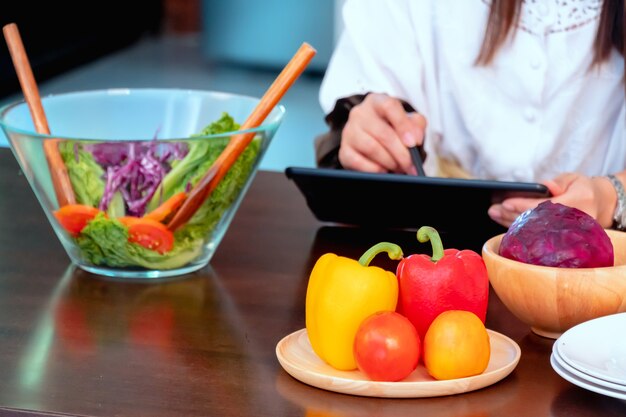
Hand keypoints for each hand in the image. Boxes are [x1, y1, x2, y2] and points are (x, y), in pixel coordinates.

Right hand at [339, 93, 426, 173]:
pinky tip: (384, 170)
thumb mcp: (409, 122)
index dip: (403, 125)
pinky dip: (375, 169)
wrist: (375, 141)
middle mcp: (359, 114)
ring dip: (390, 162)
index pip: (389, 106)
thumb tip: (415, 139)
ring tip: (399, 167)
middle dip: (401, 153)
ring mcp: (349, 132)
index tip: (414, 143)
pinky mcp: (344, 151)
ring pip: (371, 148)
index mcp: (376, 101)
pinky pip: (359, 162)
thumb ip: (416, 125)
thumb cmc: (393, 129)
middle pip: (383, 133)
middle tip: (411, 165)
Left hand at [487, 173, 616, 227]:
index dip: (523, 205)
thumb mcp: (574, 178)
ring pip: (532, 230)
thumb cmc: (582, 188)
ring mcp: (564, 234)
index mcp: (577, 203)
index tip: (506, 202)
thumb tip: (546, 185)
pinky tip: (503, 221)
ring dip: (509, 222)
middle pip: (535, 220)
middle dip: (511, 214)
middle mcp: (571, 222)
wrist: (598, 206)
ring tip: (493, 213)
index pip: (544, 206)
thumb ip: (559, 181)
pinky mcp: (557, 239)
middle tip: (492, 209)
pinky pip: (535, 235)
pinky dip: (517, 228)